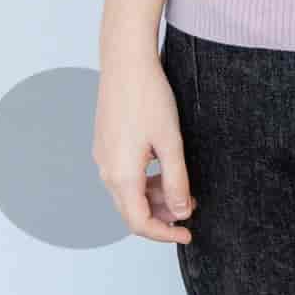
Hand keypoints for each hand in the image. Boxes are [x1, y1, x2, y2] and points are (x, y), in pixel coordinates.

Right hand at [91, 53, 195, 243]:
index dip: (164, 234)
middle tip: (191, 207)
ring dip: (154, 196)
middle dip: (162, 215)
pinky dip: (145, 180)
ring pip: (128, 192)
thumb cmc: (149, 97)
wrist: (125, 61)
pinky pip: (124, 174)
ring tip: (183, 186)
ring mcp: (103, 156)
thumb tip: (180, 213)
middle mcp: (106, 170)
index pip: (139, 223)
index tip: (188, 233)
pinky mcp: (105, 143)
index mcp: (122, 175)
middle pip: (132, 210)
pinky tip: (164, 167)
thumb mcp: (170, 142)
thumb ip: (176, 181)